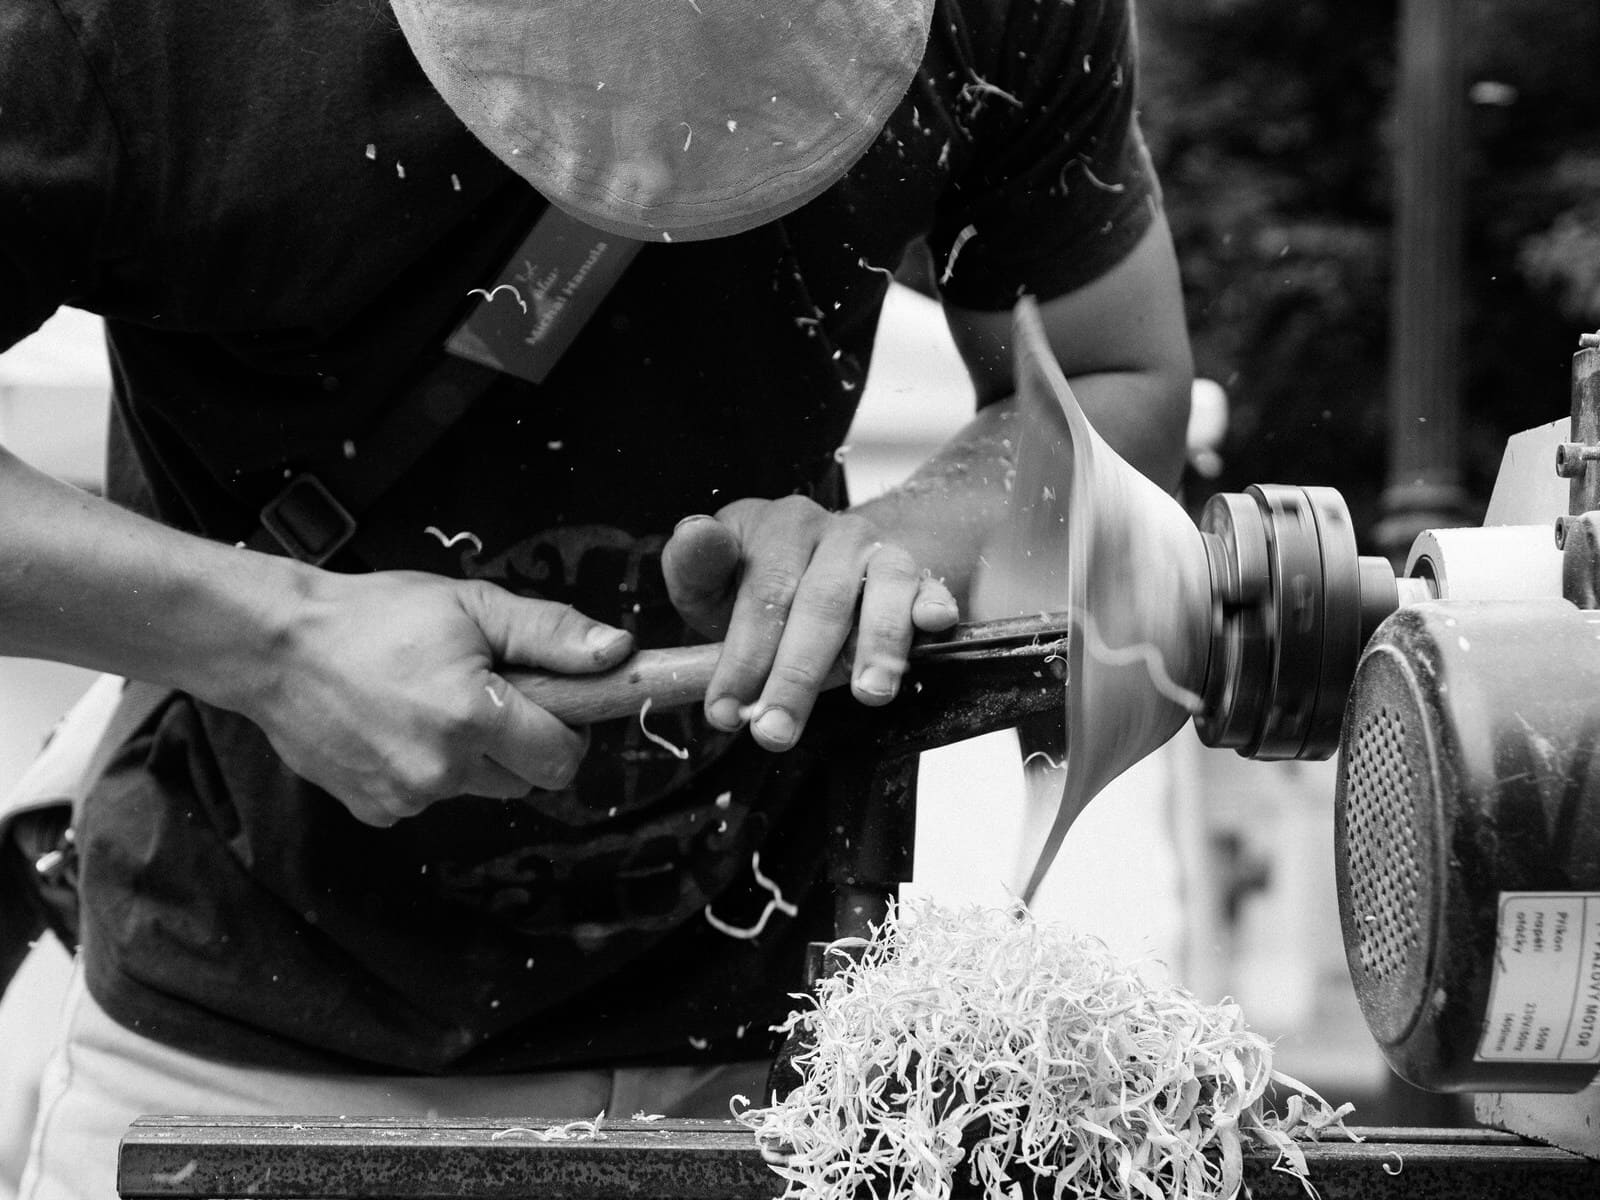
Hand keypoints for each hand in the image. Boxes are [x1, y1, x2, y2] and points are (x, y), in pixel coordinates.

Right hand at [235, 570, 633, 825]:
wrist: (275, 645)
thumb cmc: (376, 616)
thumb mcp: (471, 605)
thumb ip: (551, 633)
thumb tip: (619, 653)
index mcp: (474, 717)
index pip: (563, 757)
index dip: (565, 726)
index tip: (545, 697)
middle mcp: (442, 769)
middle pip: (527, 779)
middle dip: (522, 741)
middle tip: (486, 692)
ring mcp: (405, 797)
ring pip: (479, 789)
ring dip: (474, 756)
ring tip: (432, 702)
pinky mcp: (376, 810)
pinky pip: (431, 798)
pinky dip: (428, 769)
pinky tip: (397, 725)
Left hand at [661, 497, 957, 750]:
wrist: (826, 563)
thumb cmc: (758, 583)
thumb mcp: (713, 576)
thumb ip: (696, 564)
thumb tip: (694, 533)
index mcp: (780, 526)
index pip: (764, 591)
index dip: (743, 655)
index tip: (724, 711)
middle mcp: (836, 532)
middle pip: (821, 603)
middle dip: (796, 676)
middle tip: (775, 733)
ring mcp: (881, 553)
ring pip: (882, 593)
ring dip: (876, 646)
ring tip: (866, 695)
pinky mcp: (919, 577)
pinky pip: (930, 588)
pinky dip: (933, 606)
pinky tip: (932, 625)